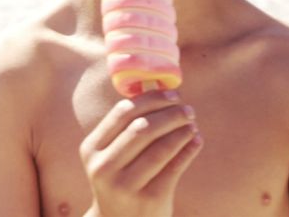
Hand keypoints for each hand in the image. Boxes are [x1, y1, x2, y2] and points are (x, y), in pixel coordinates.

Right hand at [79, 90, 203, 216]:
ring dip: (182, 131)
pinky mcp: (149, 200)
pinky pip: (175, 168)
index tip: (172, 95)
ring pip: (160, 148)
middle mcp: (104, 168)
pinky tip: (196, 141)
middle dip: (170, 114)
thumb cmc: (120, 180)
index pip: (123, 112)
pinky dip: (189, 150)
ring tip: (193, 125)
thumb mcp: (111, 156)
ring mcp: (125, 186)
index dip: (151, 99)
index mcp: (92, 149)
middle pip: (143, 128)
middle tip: (188, 109)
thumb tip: (159, 88)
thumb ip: (127, 127)